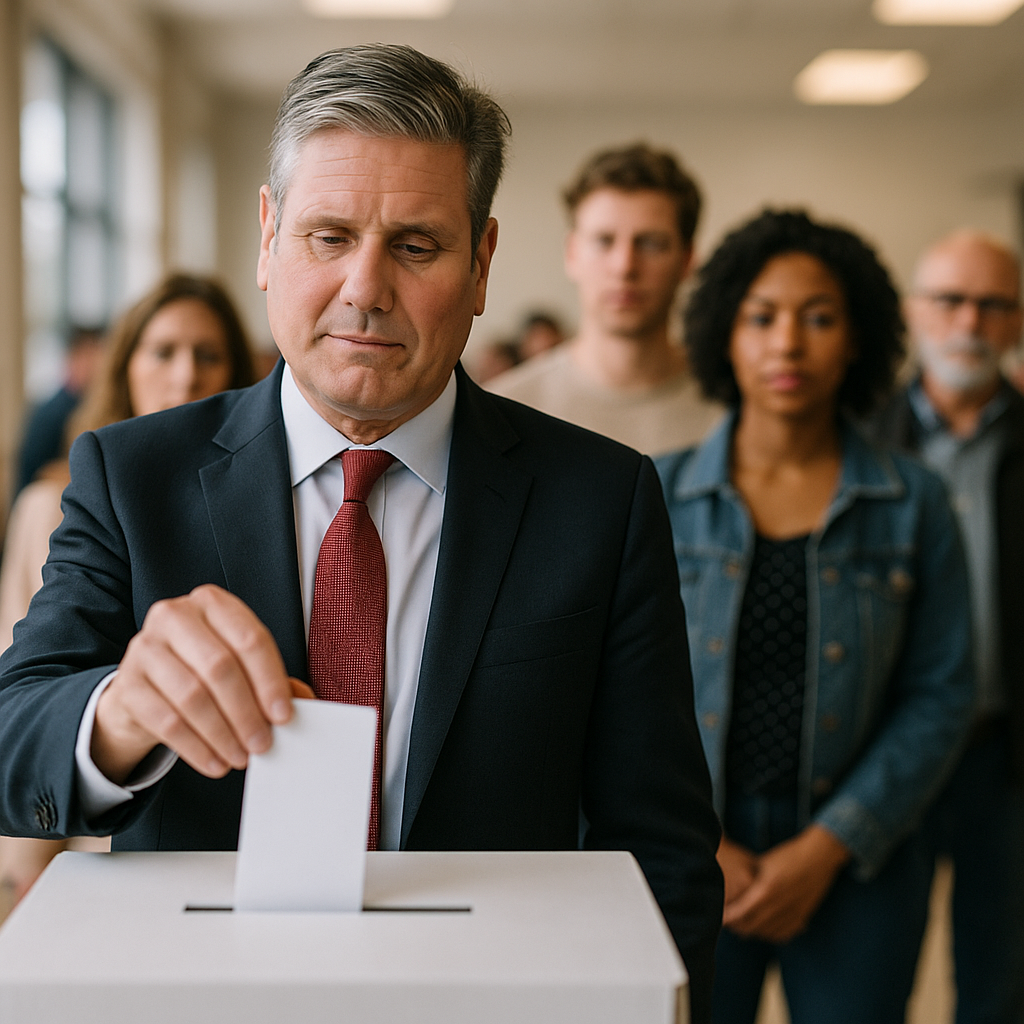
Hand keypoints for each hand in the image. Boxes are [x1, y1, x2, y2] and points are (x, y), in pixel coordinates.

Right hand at [92, 585, 296, 784]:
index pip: (250, 639)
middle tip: (262, 742)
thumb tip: (303, 700)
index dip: (270, 681)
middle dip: (246, 712)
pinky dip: (196, 747)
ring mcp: (145, 648)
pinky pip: (166, 721)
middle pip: (220, 667)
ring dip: (222, 733)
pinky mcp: (127, 684)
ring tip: (240, 756)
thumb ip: (271, 679)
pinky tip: (214, 761)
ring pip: (192, 696)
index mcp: (212, 602)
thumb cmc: (201, 669)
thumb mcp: (238, 664)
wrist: (146, 686)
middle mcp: (175, 616)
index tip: (283, 714)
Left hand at [722, 824, 849, 943]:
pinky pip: (784, 934)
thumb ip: (750, 880)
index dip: (728, 918)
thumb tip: (732, 890)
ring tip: (742, 925)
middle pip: (752, 927)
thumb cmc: (788, 856)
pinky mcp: (802, 917)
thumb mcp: (763, 863)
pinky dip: (771, 934)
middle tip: (728, 922)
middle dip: (737, 926)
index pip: (741, 913)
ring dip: (753, 931)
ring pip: (767, 933)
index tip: (719, 915)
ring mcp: (793, 914)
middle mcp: (780, 906)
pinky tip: (764, 928)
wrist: (820, 857)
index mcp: (767, 890)